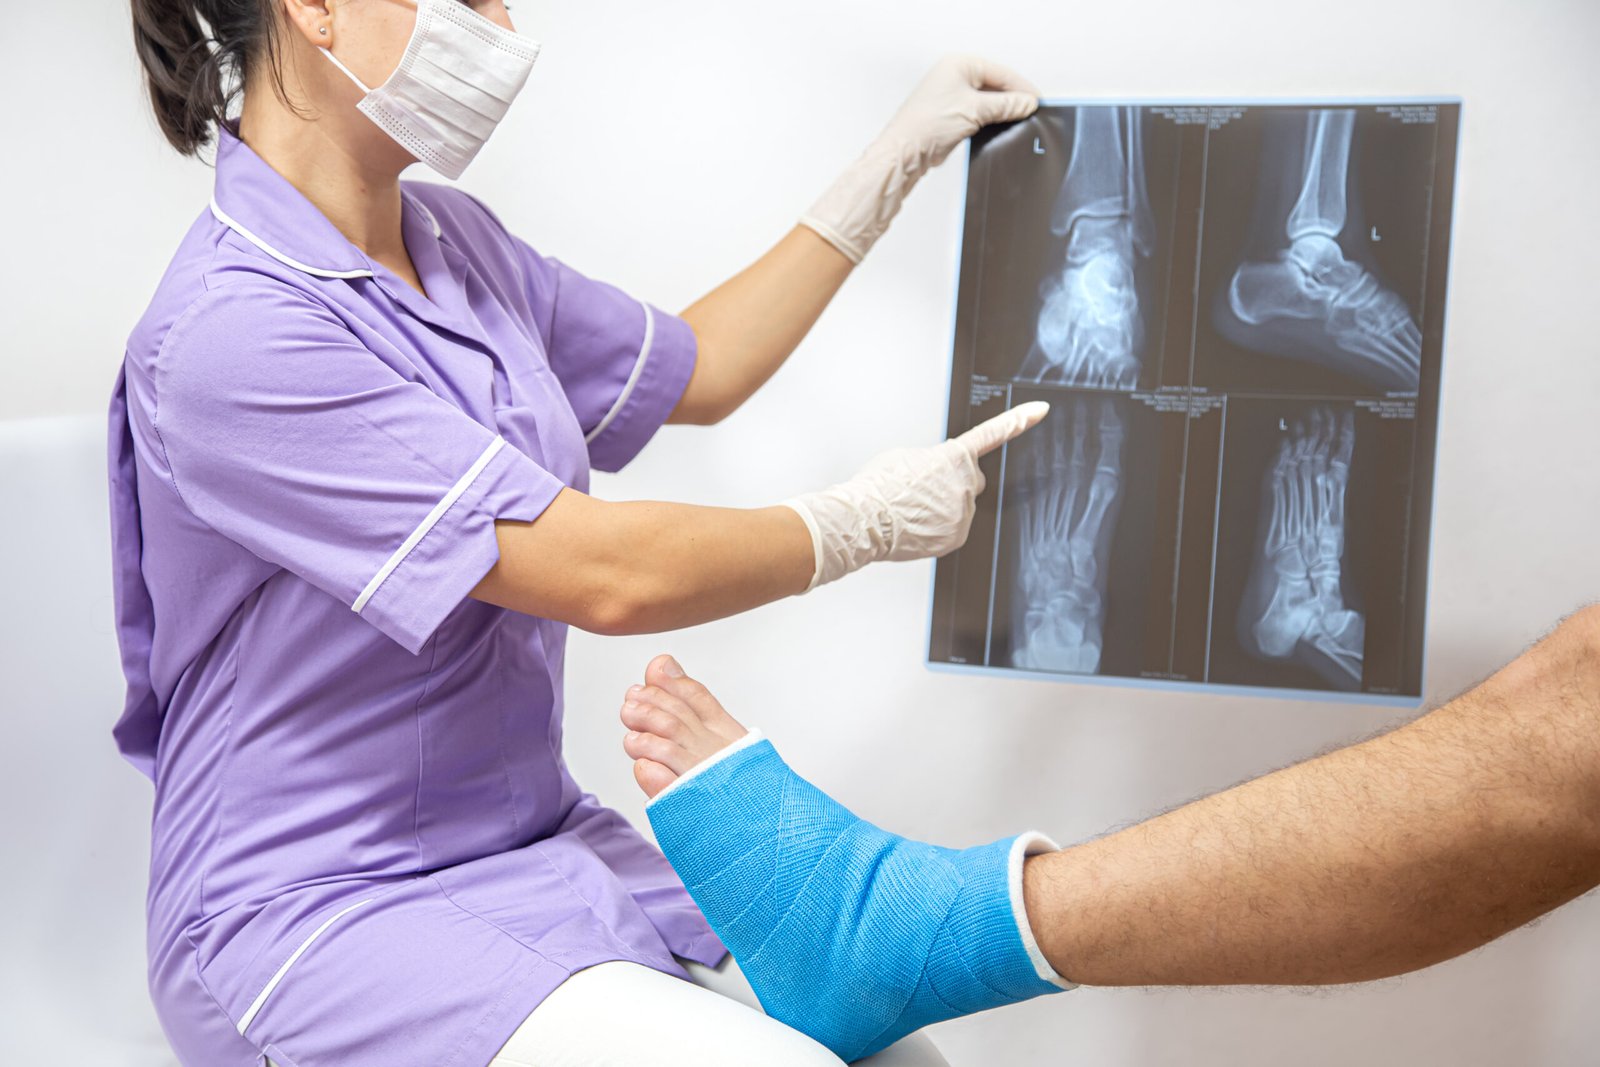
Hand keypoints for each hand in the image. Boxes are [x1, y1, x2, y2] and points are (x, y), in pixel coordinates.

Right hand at [784, 402, 1049, 589]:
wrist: (865, 520)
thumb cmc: (878, 486)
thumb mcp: (904, 457)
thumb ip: (933, 460)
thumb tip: (936, 473)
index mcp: (954, 456)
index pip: (993, 434)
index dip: (1019, 421)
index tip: (1040, 411)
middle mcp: (966, 483)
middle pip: (971, 480)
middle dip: (955, 483)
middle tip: (924, 489)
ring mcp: (964, 512)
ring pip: (960, 507)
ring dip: (942, 507)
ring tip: (913, 509)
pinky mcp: (957, 536)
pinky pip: (953, 529)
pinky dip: (938, 528)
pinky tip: (916, 525)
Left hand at [880, 55, 1041, 170]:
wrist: (906, 152)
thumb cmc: (927, 125)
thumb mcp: (975, 110)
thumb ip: (1005, 105)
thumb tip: (1026, 103)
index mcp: (958, 64)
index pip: (999, 72)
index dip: (1020, 87)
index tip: (1036, 100)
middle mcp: (953, 76)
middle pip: (994, 85)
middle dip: (1012, 99)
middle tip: (1030, 111)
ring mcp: (951, 95)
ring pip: (987, 100)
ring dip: (1001, 110)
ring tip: (1018, 120)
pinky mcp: (951, 114)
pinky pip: (978, 113)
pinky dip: (990, 119)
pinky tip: (1000, 127)